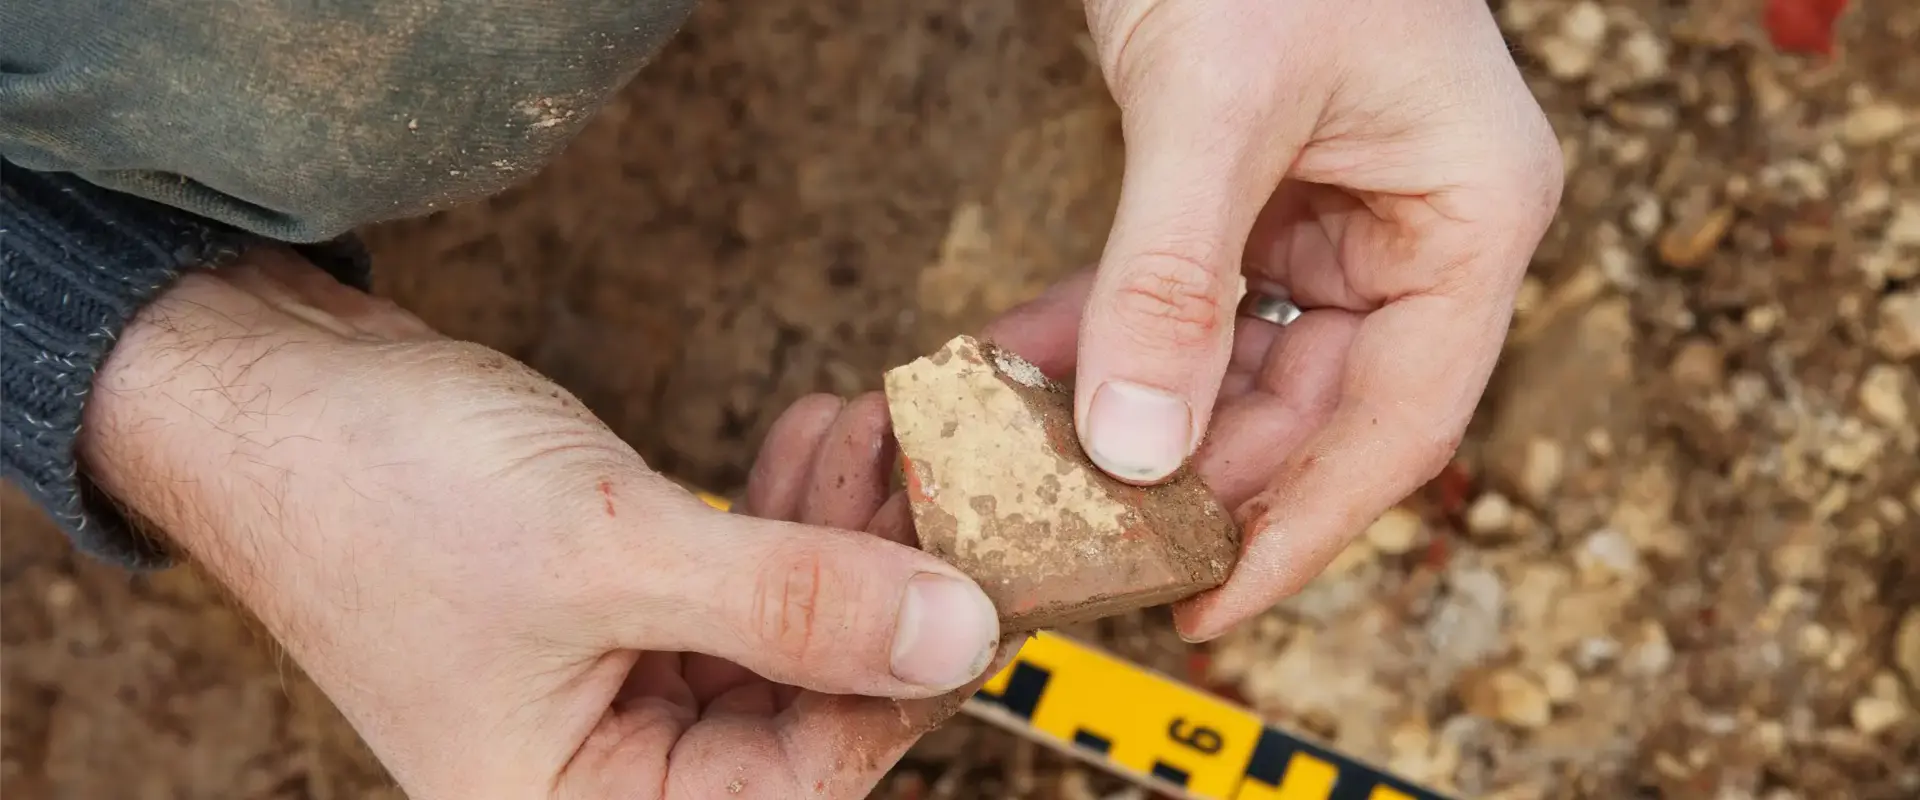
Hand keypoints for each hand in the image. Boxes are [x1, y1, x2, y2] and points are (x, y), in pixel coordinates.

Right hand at [78, 248, 1005, 798]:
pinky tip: (816, 439)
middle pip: (799, 705)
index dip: (896, 682)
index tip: (979, 579)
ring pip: (777, 630)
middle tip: (933, 484)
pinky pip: (734, 576)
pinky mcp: (613, 599)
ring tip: (873, 436)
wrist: (261, 388)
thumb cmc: (376, 492)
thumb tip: (954, 634)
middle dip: (872, 588)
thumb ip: (789, 602)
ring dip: (836, 534)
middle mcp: (598, 762)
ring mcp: (607, 678)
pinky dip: (782, 510)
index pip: (796, 779)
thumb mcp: (606, 551)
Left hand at [995, 0, 1561, 639]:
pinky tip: (1027, 370)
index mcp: (1469, 212)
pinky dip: (1112, 334)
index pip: (1403, 419)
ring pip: (1238, 362)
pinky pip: (1186, 297)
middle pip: (1312, 405)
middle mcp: (1414, 225)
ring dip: (1137, 409)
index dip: (1304, 525)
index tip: (1208, 604)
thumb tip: (1137, 447)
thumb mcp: (1214, 99)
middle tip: (1085, 540)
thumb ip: (1174, 276)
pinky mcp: (1253, 191)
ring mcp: (1335, 210)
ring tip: (1034, 462)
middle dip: (1194, 473)